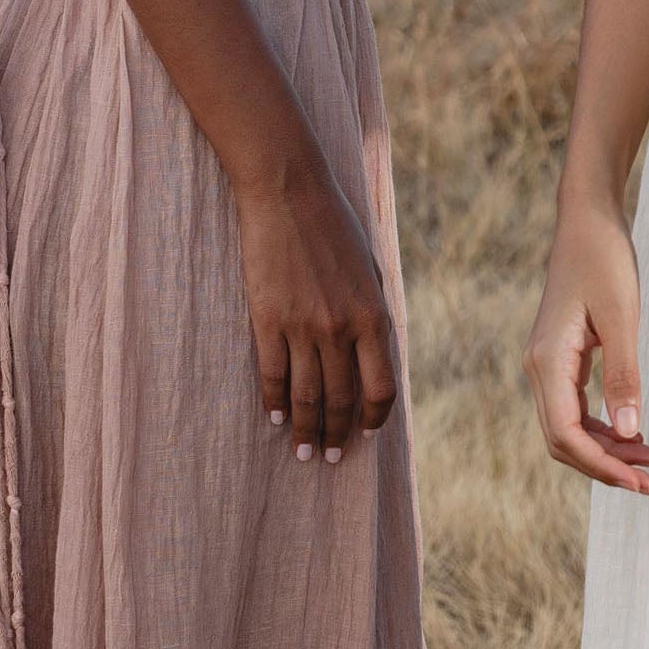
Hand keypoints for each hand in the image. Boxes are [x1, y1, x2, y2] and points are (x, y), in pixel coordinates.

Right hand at [237, 165, 397, 463]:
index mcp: (374, 317)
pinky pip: (272, 374)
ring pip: (306, 396)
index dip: (372, 418)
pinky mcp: (267, 319)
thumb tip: (373, 356)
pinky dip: (275, 401)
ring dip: (306, 430)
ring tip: (304, 451)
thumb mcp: (370, 271)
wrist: (290, 192)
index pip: (381, 388)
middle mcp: (341, 328)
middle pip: (342, 400)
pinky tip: (276, 417)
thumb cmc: (335, 226)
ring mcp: (303, 327)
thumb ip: (372, 315)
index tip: (364, 434)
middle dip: (337, 434)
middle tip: (330, 456)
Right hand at [525, 198, 648, 495]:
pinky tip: (629, 432)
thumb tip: (629, 434)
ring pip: (566, 427)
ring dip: (604, 449)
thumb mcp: (622, 317)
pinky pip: (572, 408)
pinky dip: (599, 427)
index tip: (640, 481)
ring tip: (648, 460)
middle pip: (562, 440)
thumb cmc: (604, 260)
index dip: (602, 465)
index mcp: (548, 361)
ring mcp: (546, 364)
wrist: (587, 220)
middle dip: (605, 465)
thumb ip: (623, 376)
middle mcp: (539, 368)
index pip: (566, 434)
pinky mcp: (559, 357)